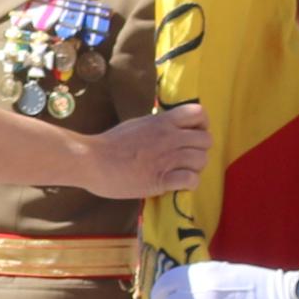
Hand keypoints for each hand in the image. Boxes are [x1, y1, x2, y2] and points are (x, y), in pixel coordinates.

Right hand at [81, 100, 209, 199]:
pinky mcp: (161, 180)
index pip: (199, 114)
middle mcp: (169, 138)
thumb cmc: (109, 143)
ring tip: (181, 172)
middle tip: (187, 158)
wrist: (92, 161)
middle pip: (206, 140)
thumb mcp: (137, 124)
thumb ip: (157, 126)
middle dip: (200, 150)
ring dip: (195, 168)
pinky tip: (177, 184)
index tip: (193, 133)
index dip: (202, 125)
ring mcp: (167, 159)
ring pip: (201, 160)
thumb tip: (169, 127)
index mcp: (163, 122)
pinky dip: (189, 184)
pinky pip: (191, 180)